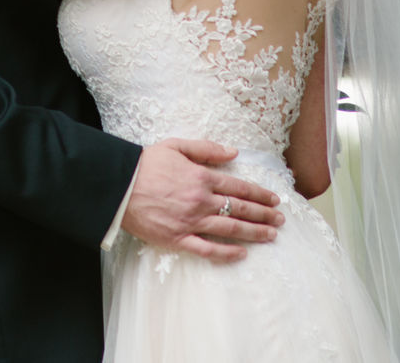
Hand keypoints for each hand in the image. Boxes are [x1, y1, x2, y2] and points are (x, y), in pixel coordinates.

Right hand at [120, 138, 283, 263]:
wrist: (119, 186)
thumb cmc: (146, 164)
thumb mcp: (177, 146)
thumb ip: (206, 149)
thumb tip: (233, 152)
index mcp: (202, 177)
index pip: (239, 187)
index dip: (259, 194)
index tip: (274, 200)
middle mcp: (201, 201)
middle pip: (240, 209)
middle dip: (264, 215)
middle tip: (280, 220)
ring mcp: (190, 222)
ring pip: (230, 229)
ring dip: (254, 233)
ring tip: (271, 235)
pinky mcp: (178, 239)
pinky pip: (207, 249)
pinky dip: (226, 253)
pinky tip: (242, 254)